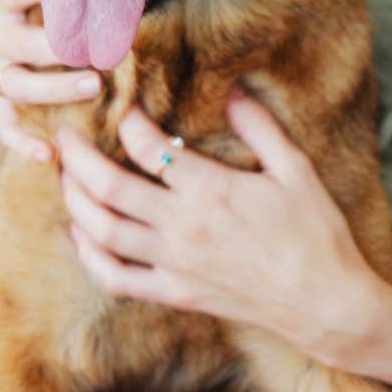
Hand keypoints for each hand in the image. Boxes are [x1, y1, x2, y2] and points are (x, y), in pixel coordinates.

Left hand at [56, 88, 391, 359]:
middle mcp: (184, 227)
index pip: (149, 147)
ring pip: (103, 231)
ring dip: (75, 201)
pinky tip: (82, 233)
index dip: (128, 120)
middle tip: (65, 136)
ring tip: (66, 177)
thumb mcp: (296, 170)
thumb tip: (231, 88)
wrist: (325, 303)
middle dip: (78, 157)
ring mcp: (175, 264)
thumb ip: (259, 127)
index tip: (123, 103)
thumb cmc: (315, 233)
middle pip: (109, 187)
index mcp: (212, 190)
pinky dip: (90, 255)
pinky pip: (117, 278)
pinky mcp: (175, 293)